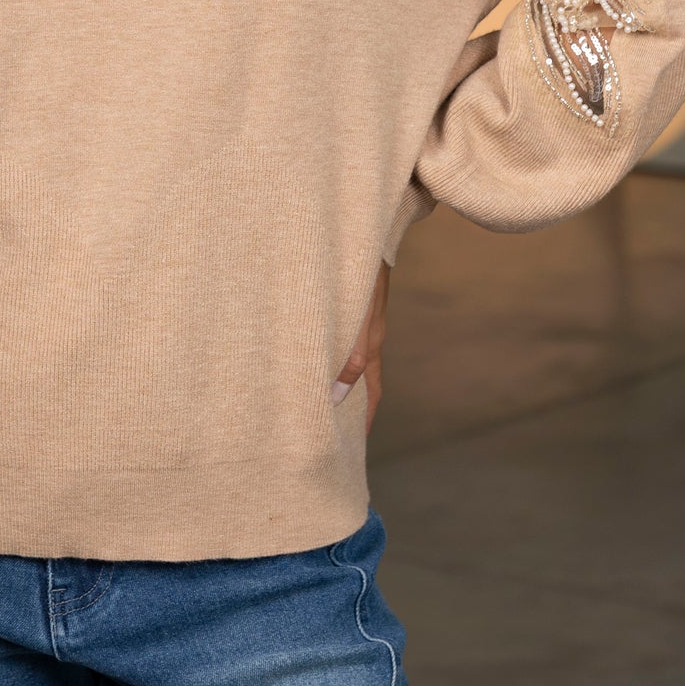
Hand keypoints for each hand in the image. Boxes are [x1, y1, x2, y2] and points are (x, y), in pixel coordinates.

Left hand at [333, 257, 390, 433]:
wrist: (366, 245)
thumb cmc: (361, 284)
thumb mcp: (356, 327)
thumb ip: (349, 360)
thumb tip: (338, 396)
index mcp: (371, 348)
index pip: (371, 392)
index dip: (366, 417)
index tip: (358, 440)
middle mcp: (367, 340)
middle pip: (360, 378)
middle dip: (349, 402)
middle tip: (333, 423)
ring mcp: (359, 325)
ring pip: (347, 359)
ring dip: (336, 377)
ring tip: (318, 395)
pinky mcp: (349, 311)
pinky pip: (340, 341)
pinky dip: (330, 354)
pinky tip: (313, 354)